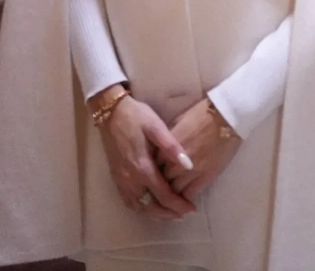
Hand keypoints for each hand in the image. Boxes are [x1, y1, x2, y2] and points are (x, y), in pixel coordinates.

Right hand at [96, 90, 197, 220]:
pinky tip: (149, 205)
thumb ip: (172, 147)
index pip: (163, 195)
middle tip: (183, 214)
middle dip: (168, 214)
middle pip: (150, 206)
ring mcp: (121, 180)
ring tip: (170, 213)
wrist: (110, 112)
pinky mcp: (116, 178)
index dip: (178, 204)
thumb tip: (189, 165)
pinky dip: (141, 208)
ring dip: (155, 213)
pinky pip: (129, 201)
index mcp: (142, 167)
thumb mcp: (156, 126)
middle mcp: (131, 179)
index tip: (192, 208)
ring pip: (139, 207)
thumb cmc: (136, 117)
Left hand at [159, 98, 240, 202]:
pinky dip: (185, 199)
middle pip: (161, 181)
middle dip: (161, 184)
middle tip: (163, 187)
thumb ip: (168, 140)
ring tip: (173, 196)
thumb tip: (162, 150)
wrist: (225, 117)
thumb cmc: (202, 114)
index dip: (153, 171)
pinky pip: (189, 195)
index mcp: (166, 148)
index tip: (155, 173)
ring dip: (172, 194)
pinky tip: (185, 200)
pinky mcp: (204, 178)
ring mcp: (189, 172)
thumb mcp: (179, 123)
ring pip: (173, 192)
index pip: (152, 167)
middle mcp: (174, 163)